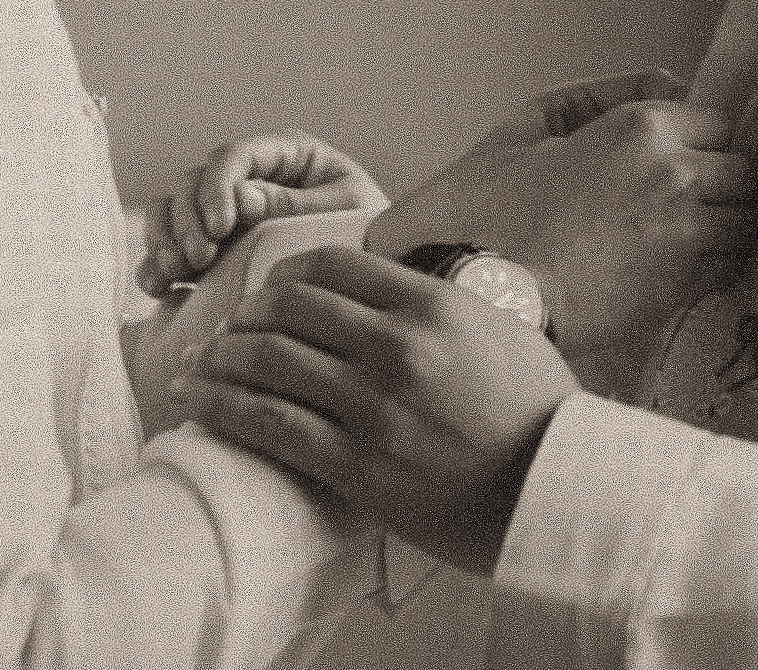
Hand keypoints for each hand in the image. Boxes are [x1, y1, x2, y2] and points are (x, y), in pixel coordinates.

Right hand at [138, 134, 387, 298]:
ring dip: (164, 240)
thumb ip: (292, 205)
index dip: (216, 188)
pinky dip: (157, 266)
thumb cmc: (367, 232)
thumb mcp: (341, 213)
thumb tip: (238, 198)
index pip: (233, 156)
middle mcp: (247, 178)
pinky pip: (169, 248)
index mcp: (284, 154)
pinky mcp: (212, 249)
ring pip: (171, 210)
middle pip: (192, 182)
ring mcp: (224, 213)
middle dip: (187, 219)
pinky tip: (162, 289)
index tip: (221, 228)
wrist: (376, 278)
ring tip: (174, 274)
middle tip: (199, 259)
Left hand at [171, 247, 578, 574]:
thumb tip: (389, 294)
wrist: (559, 494)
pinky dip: (222, 408)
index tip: (269, 291)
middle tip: (228, 330)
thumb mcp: (499, 329)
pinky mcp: (357, 464)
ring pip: (267, 360)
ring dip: (220, 358)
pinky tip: (197, 404)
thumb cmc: (539, 413)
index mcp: (429, 304)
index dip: (284, 273)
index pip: (330, 263)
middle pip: (288, 306)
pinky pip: (269, 424)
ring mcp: (372, 406)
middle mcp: (395, 345)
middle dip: (246, 315)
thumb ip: (438, 305)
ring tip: (200, 365)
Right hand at [365, 70, 755, 356]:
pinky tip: (676, 267)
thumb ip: (598, 96)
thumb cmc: (486, 213)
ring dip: (724, 224)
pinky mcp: (684, 287)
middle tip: (683, 199)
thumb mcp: (526, 129)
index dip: (698, 140)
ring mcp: (688, 234)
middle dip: (720, 182)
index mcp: (640, 128)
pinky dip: (713, 265)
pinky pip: (727, 267)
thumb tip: (665, 82)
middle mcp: (678, 174)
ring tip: (683, 235)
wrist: (481, 294)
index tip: (680, 158)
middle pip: (742, 170)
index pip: (717, 120)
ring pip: (745, 220)